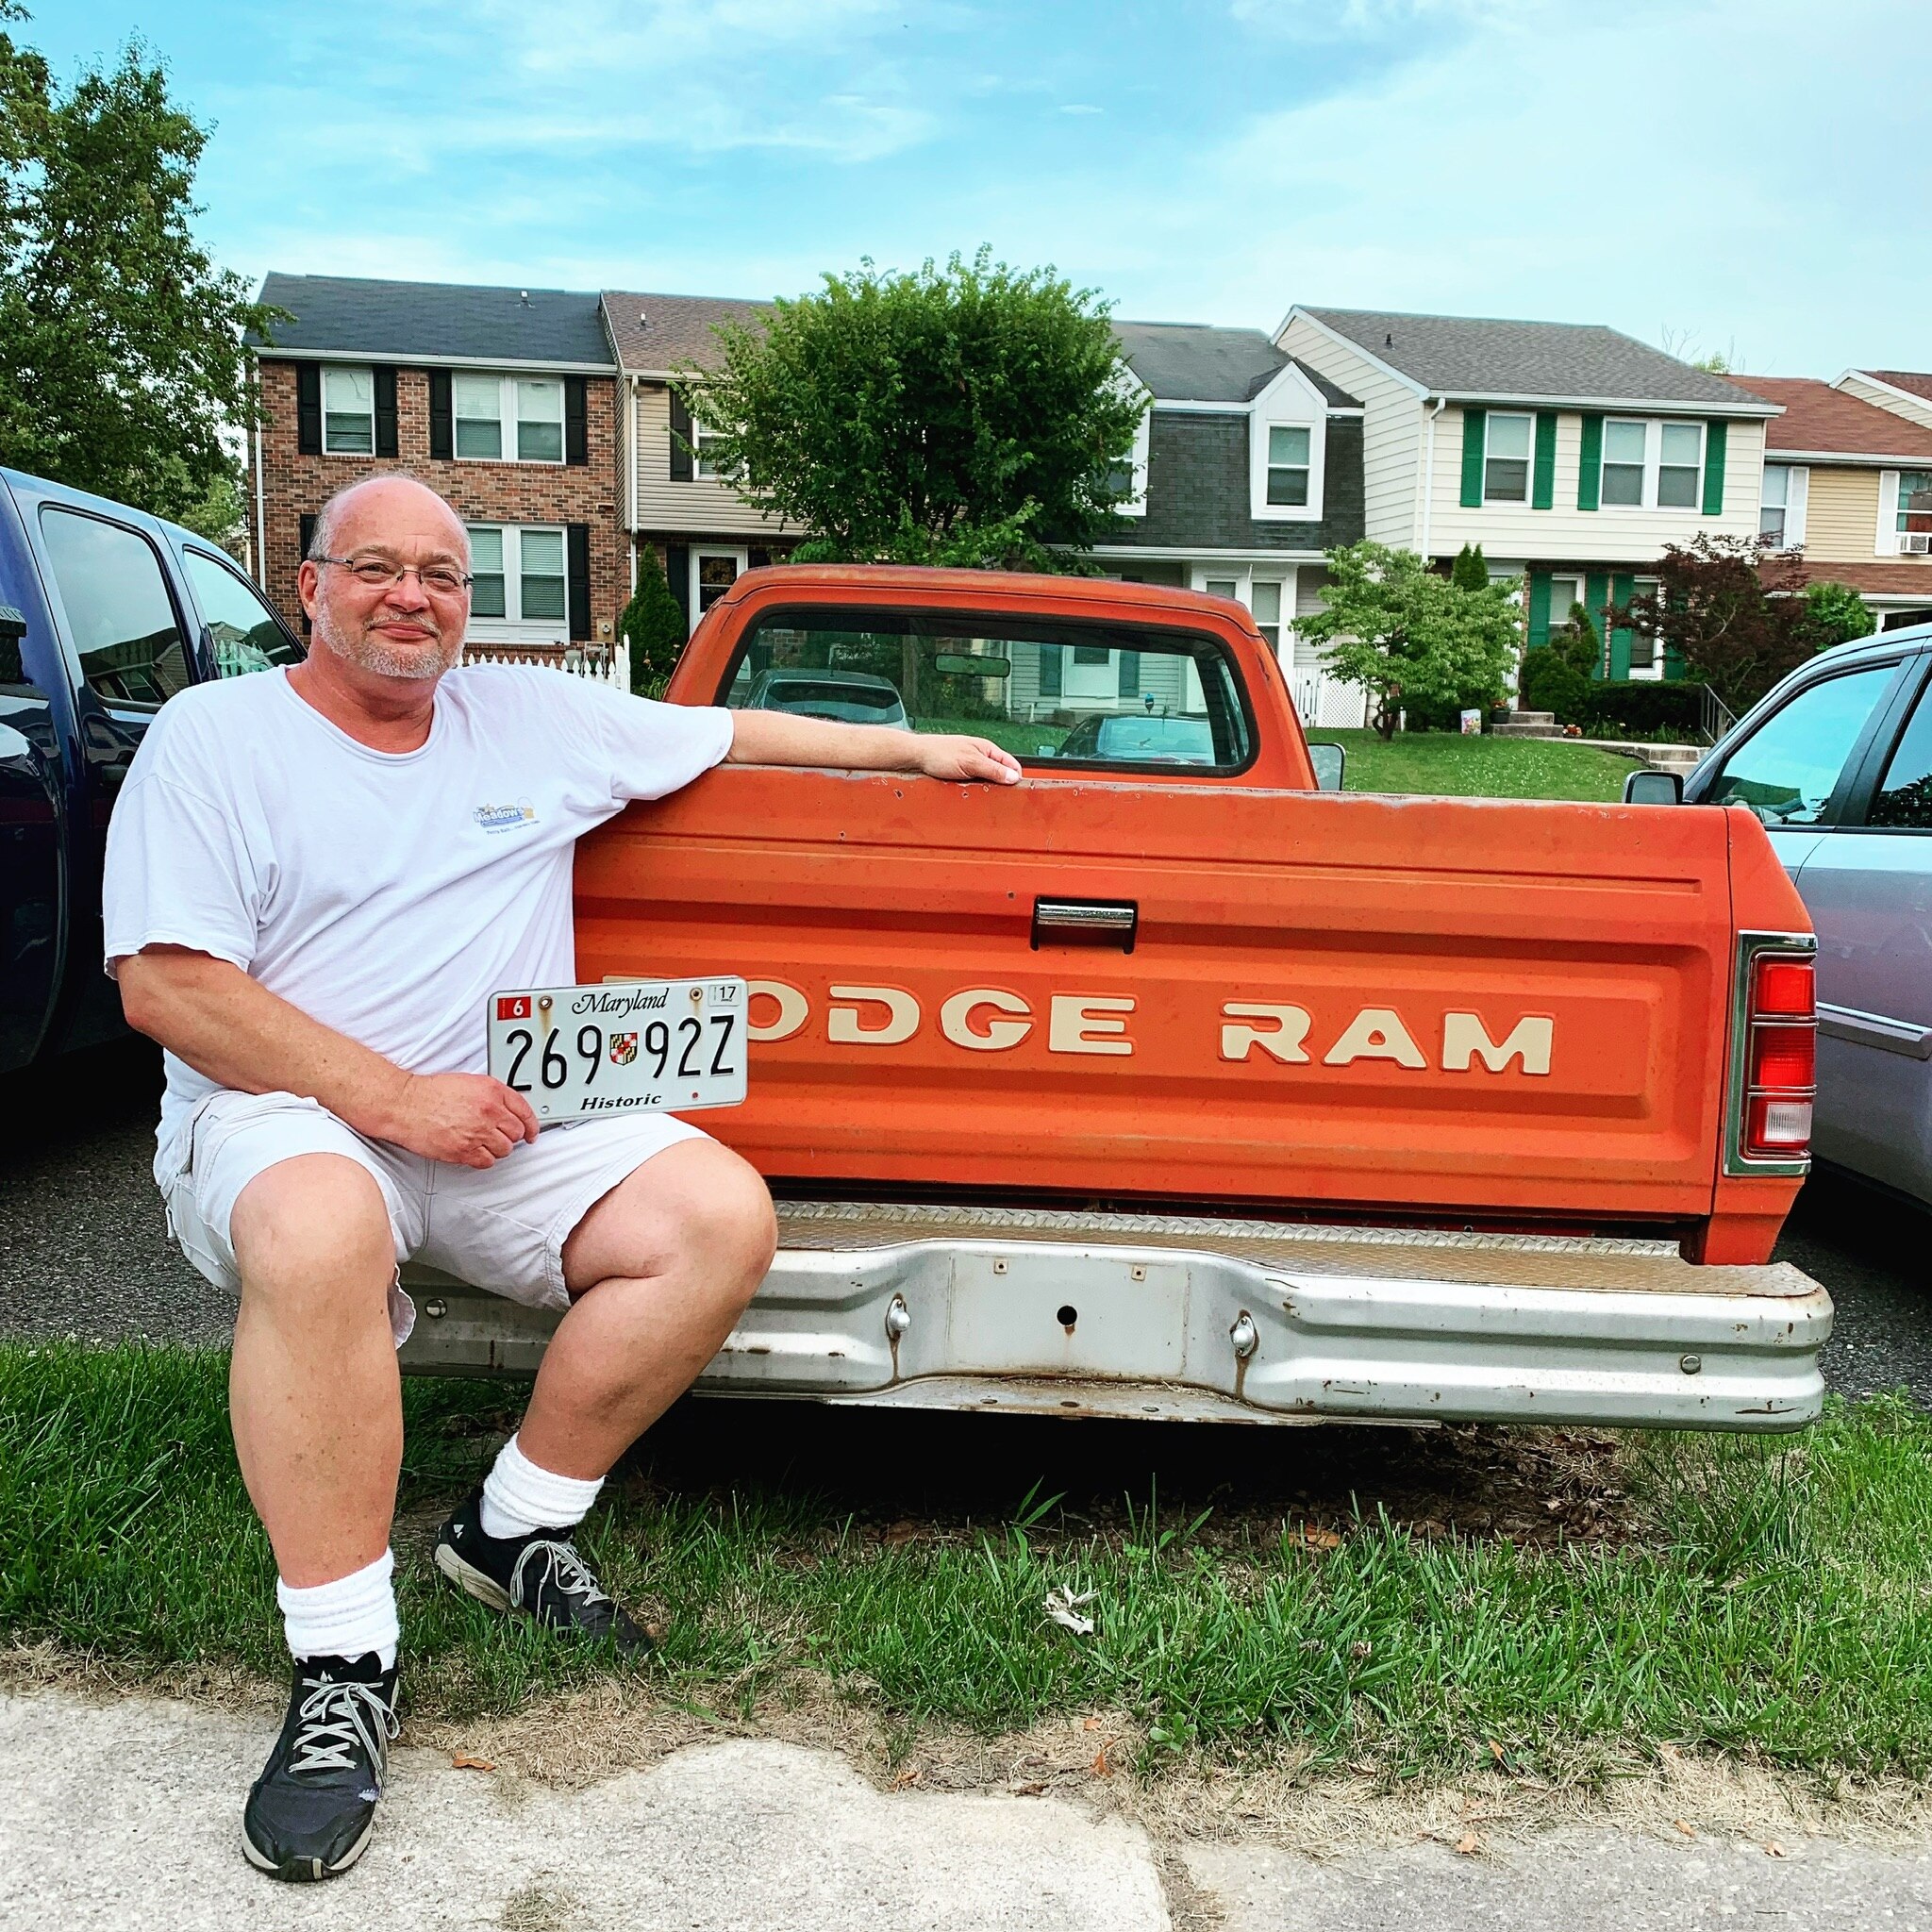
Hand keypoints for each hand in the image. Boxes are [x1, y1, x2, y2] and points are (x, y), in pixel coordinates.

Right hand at [381, 1072, 540, 1167]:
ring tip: (482, 1142)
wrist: (405, 1105)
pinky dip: (483, 1159)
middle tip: (498, 1135)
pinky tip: (474, 1151)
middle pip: (517, 1133)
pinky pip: (487, 1162)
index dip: (532, 1125)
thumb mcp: (469, 1083)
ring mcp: (477, 1132)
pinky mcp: (464, 1151)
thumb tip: (508, 1110)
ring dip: (497, 1148)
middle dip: (510, 1136)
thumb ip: (492, 1096)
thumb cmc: (430, 1094)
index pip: (525, 1111)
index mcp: (492, 1091)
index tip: (532, 1132)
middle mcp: (488, 1111)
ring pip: (504, 1150)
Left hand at [910, 734, 1021, 784]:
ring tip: (978, 793)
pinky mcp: (962, 772)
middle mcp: (981, 756)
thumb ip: (993, 769)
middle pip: (1000, 774)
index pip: (1011, 764)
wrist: (916, 756)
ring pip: (987, 780)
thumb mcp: (971, 763)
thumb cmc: (940, 753)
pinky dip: (973, 789)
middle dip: (999, 785)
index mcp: (988, 749)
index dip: (1015, 777)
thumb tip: (1013, 777)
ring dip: (984, 788)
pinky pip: (974, 783)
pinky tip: (968, 792)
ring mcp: (971, 764)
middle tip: (994, 796)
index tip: (1014, 791)